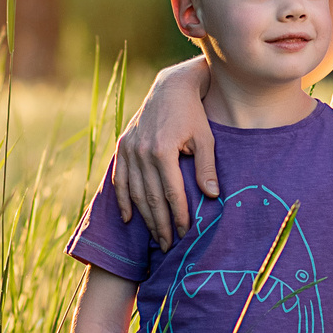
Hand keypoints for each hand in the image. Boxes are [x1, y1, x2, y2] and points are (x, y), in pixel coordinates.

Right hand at [111, 60, 217, 245]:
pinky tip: (128, 218)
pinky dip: (123, 200)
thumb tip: (213, 196)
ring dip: (145, 218)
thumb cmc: (194, 114)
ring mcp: (129, 148)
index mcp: (162, 150)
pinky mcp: (122, 145)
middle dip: (161, 224)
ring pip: (135, 192)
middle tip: (170, 245)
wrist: (170, 87)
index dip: (179, 216)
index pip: (171, 193)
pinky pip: (120, 178)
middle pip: (151, 197)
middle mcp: (141, 151)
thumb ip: (206, 168)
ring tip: (156, 237)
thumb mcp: (206, 139)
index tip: (186, 234)